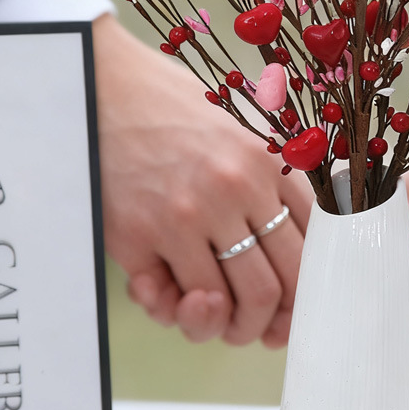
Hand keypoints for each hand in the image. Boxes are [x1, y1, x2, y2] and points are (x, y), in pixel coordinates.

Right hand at [92, 15, 312, 346]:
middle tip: (253, 328)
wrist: (96, 81)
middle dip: (270, 321)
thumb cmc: (166, 105)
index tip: (292, 306)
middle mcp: (235, 188)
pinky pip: (172, 300)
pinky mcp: (139, 234)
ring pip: (232, 304)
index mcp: (266, 160)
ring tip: (211, 317)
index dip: (306, 289)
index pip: (311, 245)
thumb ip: (267, 176)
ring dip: (224, 327)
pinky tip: (163, 291)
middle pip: (279, 285)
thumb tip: (287, 247)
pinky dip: (171, 310)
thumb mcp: (234, 126)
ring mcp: (187, 214)